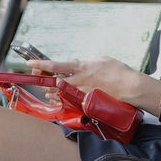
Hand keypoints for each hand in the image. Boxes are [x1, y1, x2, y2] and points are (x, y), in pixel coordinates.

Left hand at [27, 57, 160, 111]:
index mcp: (82, 66)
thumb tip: (80, 62)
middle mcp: (79, 79)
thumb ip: (88, 61)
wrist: (131, 87)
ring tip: (46, 89)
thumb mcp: (102, 59)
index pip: (56, 65)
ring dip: (51, 90)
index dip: (41, 64)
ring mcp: (82, 92)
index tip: (30, 63)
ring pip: (59, 92)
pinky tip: (55, 98)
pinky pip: (69, 101)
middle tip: (39, 77)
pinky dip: (61, 99)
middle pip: (54, 81)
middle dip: (44, 80)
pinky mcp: (87, 102)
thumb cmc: (119, 71)